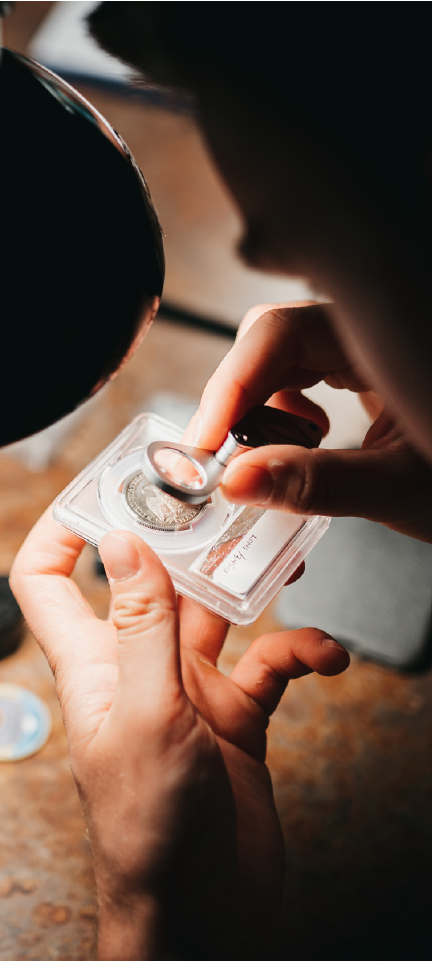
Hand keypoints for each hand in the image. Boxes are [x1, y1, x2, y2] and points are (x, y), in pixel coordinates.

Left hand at [10, 509, 348, 960]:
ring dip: (256, 588)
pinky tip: (322, 655)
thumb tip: (121, 540)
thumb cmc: (152, 831)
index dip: (64, 527)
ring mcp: (189, 690)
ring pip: (220, 612)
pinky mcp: (237, 717)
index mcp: (96, 662)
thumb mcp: (147, 714)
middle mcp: (140, 667)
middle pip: (154, 580)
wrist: (204, 915)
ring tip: (288, 560)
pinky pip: (270, 664)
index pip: (50, 579)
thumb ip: (140, 625)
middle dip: (189, 541)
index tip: (101, 485)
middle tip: (227, 504)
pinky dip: (300, 652)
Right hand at [186, 303, 431, 542]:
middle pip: (272, 340)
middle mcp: (372, 329)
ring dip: (259, 411)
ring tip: (271, 462)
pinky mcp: (365, 370)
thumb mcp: (401, 487)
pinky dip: (286, 415)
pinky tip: (307, 446)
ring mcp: (368, 347)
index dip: (231, 384)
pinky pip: (304, 376)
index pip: (280, 331)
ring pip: (283, 359)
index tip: (203, 444)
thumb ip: (318, 482)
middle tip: (221, 463)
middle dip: (238, 401)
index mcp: (386, 335)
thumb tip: (237, 481)